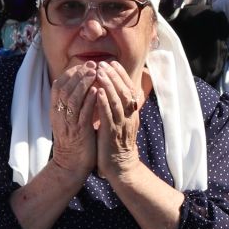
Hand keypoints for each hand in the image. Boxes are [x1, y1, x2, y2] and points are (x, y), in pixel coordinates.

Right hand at [48, 62, 99, 180]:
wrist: (71, 166)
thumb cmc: (74, 142)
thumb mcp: (69, 120)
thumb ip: (72, 105)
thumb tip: (80, 87)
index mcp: (56, 112)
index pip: (58, 86)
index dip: (69, 73)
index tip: (82, 65)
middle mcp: (59, 116)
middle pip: (64, 88)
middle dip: (77, 74)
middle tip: (91, 65)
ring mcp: (68, 124)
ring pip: (72, 98)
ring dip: (83, 84)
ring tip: (94, 72)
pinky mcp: (79, 132)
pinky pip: (83, 114)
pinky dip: (89, 101)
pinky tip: (97, 91)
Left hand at [91, 61, 145, 176]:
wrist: (120, 166)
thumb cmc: (117, 143)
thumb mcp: (121, 122)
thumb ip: (119, 107)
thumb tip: (113, 91)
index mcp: (132, 112)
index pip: (129, 88)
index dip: (121, 75)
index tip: (112, 62)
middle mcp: (129, 116)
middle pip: (125, 91)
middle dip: (114, 76)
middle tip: (104, 63)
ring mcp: (122, 124)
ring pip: (118, 100)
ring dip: (109, 85)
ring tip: (100, 73)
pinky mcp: (112, 133)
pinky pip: (109, 115)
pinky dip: (103, 102)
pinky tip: (97, 92)